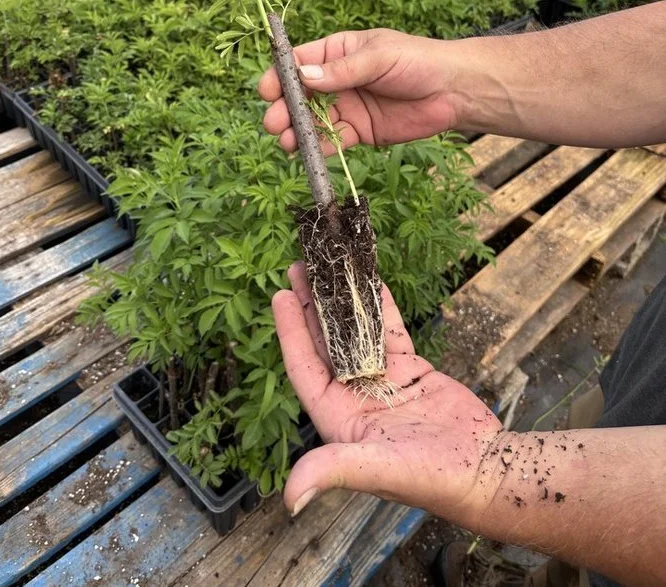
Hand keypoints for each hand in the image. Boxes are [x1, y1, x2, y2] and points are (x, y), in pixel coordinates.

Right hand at [258, 29, 458, 154]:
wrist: (453, 91)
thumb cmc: (417, 61)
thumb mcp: (379, 57)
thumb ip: (343, 70)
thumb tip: (302, 76)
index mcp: (338, 52)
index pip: (299, 62)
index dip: (280, 75)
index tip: (267, 90)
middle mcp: (337, 80)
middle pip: (300, 95)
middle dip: (285, 109)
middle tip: (273, 123)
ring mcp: (346, 106)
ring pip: (313, 121)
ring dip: (297, 132)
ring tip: (286, 143)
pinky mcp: (359, 131)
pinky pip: (333, 140)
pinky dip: (319, 148)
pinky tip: (308, 154)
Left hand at [272, 263, 502, 523]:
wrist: (486, 472)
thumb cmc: (430, 478)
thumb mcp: (376, 469)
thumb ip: (332, 471)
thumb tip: (289, 501)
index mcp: (338, 418)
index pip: (304, 368)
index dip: (291, 331)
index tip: (281, 294)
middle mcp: (355, 397)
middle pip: (325, 343)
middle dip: (311, 307)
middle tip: (299, 267)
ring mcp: (383, 382)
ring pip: (356, 333)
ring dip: (342, 302)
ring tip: (328, 268)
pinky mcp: (412, 371)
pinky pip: (389, 332)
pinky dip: (381, 307)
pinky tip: (372, 282)